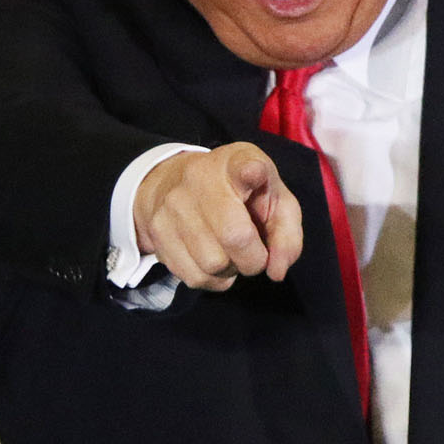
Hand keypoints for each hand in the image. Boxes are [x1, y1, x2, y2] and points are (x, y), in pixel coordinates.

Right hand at [135, 143, 303, 290]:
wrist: (172, 183)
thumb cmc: (239, 194)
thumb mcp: (273, 200)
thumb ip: (287, 235)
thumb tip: (276, 272)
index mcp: (236, 164)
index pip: (244, 165)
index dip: (250, 171)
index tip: (253, 172)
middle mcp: (199, 180)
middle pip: (234, 237)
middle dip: (253, 259)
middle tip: (253, 252)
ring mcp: (173, 206)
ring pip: (213, 264)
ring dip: (230, 270)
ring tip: (228, 251)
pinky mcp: (157, 232)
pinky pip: (194, 277)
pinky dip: (211, 279)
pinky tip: (211, 259)